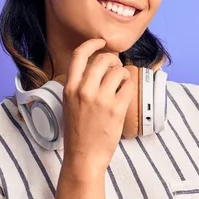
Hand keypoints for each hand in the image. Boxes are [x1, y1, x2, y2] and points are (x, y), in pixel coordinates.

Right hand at [61, 38, 133, 178]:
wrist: (84, 156)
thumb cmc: (77, 131)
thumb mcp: (69, 103)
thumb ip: (80, 84)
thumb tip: (99, 65)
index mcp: (70, 88)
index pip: (79, 55)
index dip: (92, 44)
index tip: (101, 42)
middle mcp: (84, 91)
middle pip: (103, 59)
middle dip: (113, 60)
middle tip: (115, 68)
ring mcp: (101, 100)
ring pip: (118, 71)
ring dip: (123, 74)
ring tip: (120, 84)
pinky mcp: (116, 109)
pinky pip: (128, 86)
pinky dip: (129, 86)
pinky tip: (124, 94)